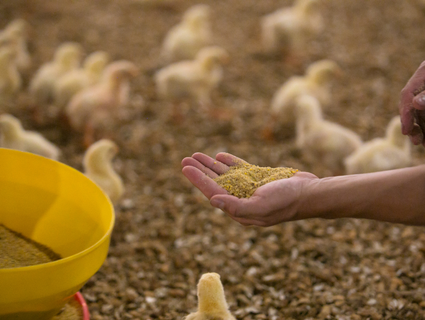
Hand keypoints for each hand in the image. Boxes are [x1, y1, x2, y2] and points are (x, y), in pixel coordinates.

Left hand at [181, 152, 318, 226]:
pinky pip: (239, 168)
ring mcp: (250, 187)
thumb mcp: (260, 206)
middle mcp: (241, 198)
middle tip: (186, 159)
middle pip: (215, 182)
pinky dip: (229, 162)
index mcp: (239, 208)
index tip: (186, 168)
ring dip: (210, 165)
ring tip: (197, 155)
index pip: (213, 192)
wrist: (309, 193)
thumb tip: (212, 200)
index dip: (198, 180)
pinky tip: (218, 156)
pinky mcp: (258, 178)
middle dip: (200, 171)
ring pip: (225, 174)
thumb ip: (235, 206)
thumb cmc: (286, 201)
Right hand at [399, 60, 424, 145]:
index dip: (405, 113)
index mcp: (423, 72)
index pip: (407, 94)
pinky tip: (424, 134)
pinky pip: (424, 112)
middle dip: (412, 124)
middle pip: (412, 105)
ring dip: (419, 127)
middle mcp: (422, 81)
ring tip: (421, 142)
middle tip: (415, 140)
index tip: (406, 131)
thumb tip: (415, 103)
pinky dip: (423, 123)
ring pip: (420, 110)